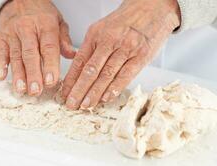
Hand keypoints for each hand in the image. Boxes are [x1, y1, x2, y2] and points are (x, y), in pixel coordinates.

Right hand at [0, 0, 74, 95]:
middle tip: (36, 91)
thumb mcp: (58, 21)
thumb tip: (72, 55)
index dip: (50, 65)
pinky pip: (0, 51)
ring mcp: (13, 33)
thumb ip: (64, 40)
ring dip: (18, 74)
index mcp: (46, 25)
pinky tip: (1, 76)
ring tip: (21, 89)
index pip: (48, 48)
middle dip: (33, 74)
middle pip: (31, 54)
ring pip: (16, 56)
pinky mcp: (1, 37)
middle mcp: (28, 29)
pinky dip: (0, 64)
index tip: (51, 81)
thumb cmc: (41, 13)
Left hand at [62, 0, 179, 109]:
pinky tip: (105, 98)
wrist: (152, 7)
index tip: (64, 93)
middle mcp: (109, 41)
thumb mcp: (103, 29)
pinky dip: (114, 89)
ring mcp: (126, 48)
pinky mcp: (141, 56)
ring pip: (106, 75)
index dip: (71, 80)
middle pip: (91, 71)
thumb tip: (80, 72)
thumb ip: (92, 49)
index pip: (79, 61)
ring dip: (94, 93)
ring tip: (86, 105)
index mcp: (96, 34)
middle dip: (79, 90)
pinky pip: (126, 75)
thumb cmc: (126, 21)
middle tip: (72, 104)